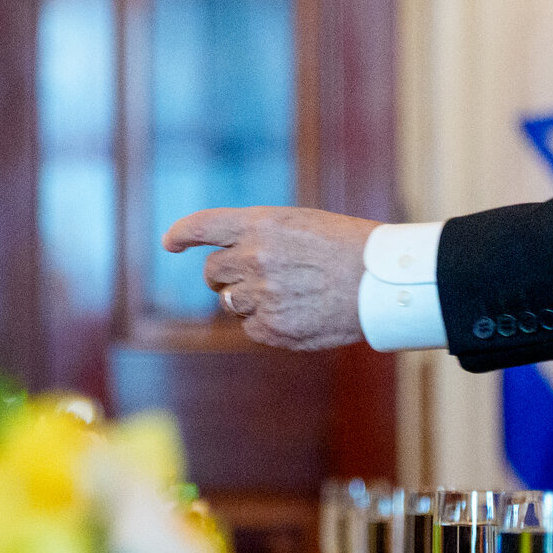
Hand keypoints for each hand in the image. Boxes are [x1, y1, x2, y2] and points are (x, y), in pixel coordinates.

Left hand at [161, 207, 377, 350]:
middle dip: (223, 274)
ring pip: (229, 301)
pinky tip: (296, 311)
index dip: (182, 234)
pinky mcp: (272, 328)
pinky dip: (265, 321)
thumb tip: (227, 254)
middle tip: (251, 275)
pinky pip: (250, 326)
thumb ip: (259, 235)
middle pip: (212, 271)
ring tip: (287, 292)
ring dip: (246, 298)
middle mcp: (254, 258)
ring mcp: (261, 295)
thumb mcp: (300, 224)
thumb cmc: (347, 247)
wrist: (382, 282)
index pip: (204, 226)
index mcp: (260, 224)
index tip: (171, 243)